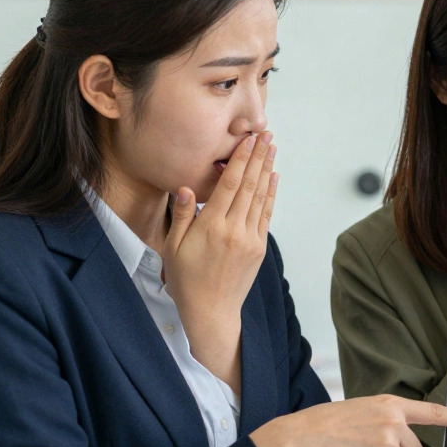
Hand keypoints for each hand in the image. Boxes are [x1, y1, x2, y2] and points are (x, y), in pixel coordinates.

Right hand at [162, 132, 276, 387]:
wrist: (211, 312)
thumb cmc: (186, 280)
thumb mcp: (174, 247)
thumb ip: (182, 216)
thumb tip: (186, 187)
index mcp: (212, 227)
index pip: (230, 185)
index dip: (241, 159)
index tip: (249, 139)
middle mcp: (235, 230)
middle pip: (250, 185)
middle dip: (259, 157)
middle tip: (266, 135)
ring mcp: (251, 239)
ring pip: (261, 197)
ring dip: (267, 171)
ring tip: (272, 149)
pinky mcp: (259, 247)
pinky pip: (266, 214)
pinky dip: (270, 194)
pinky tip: (273, 178)